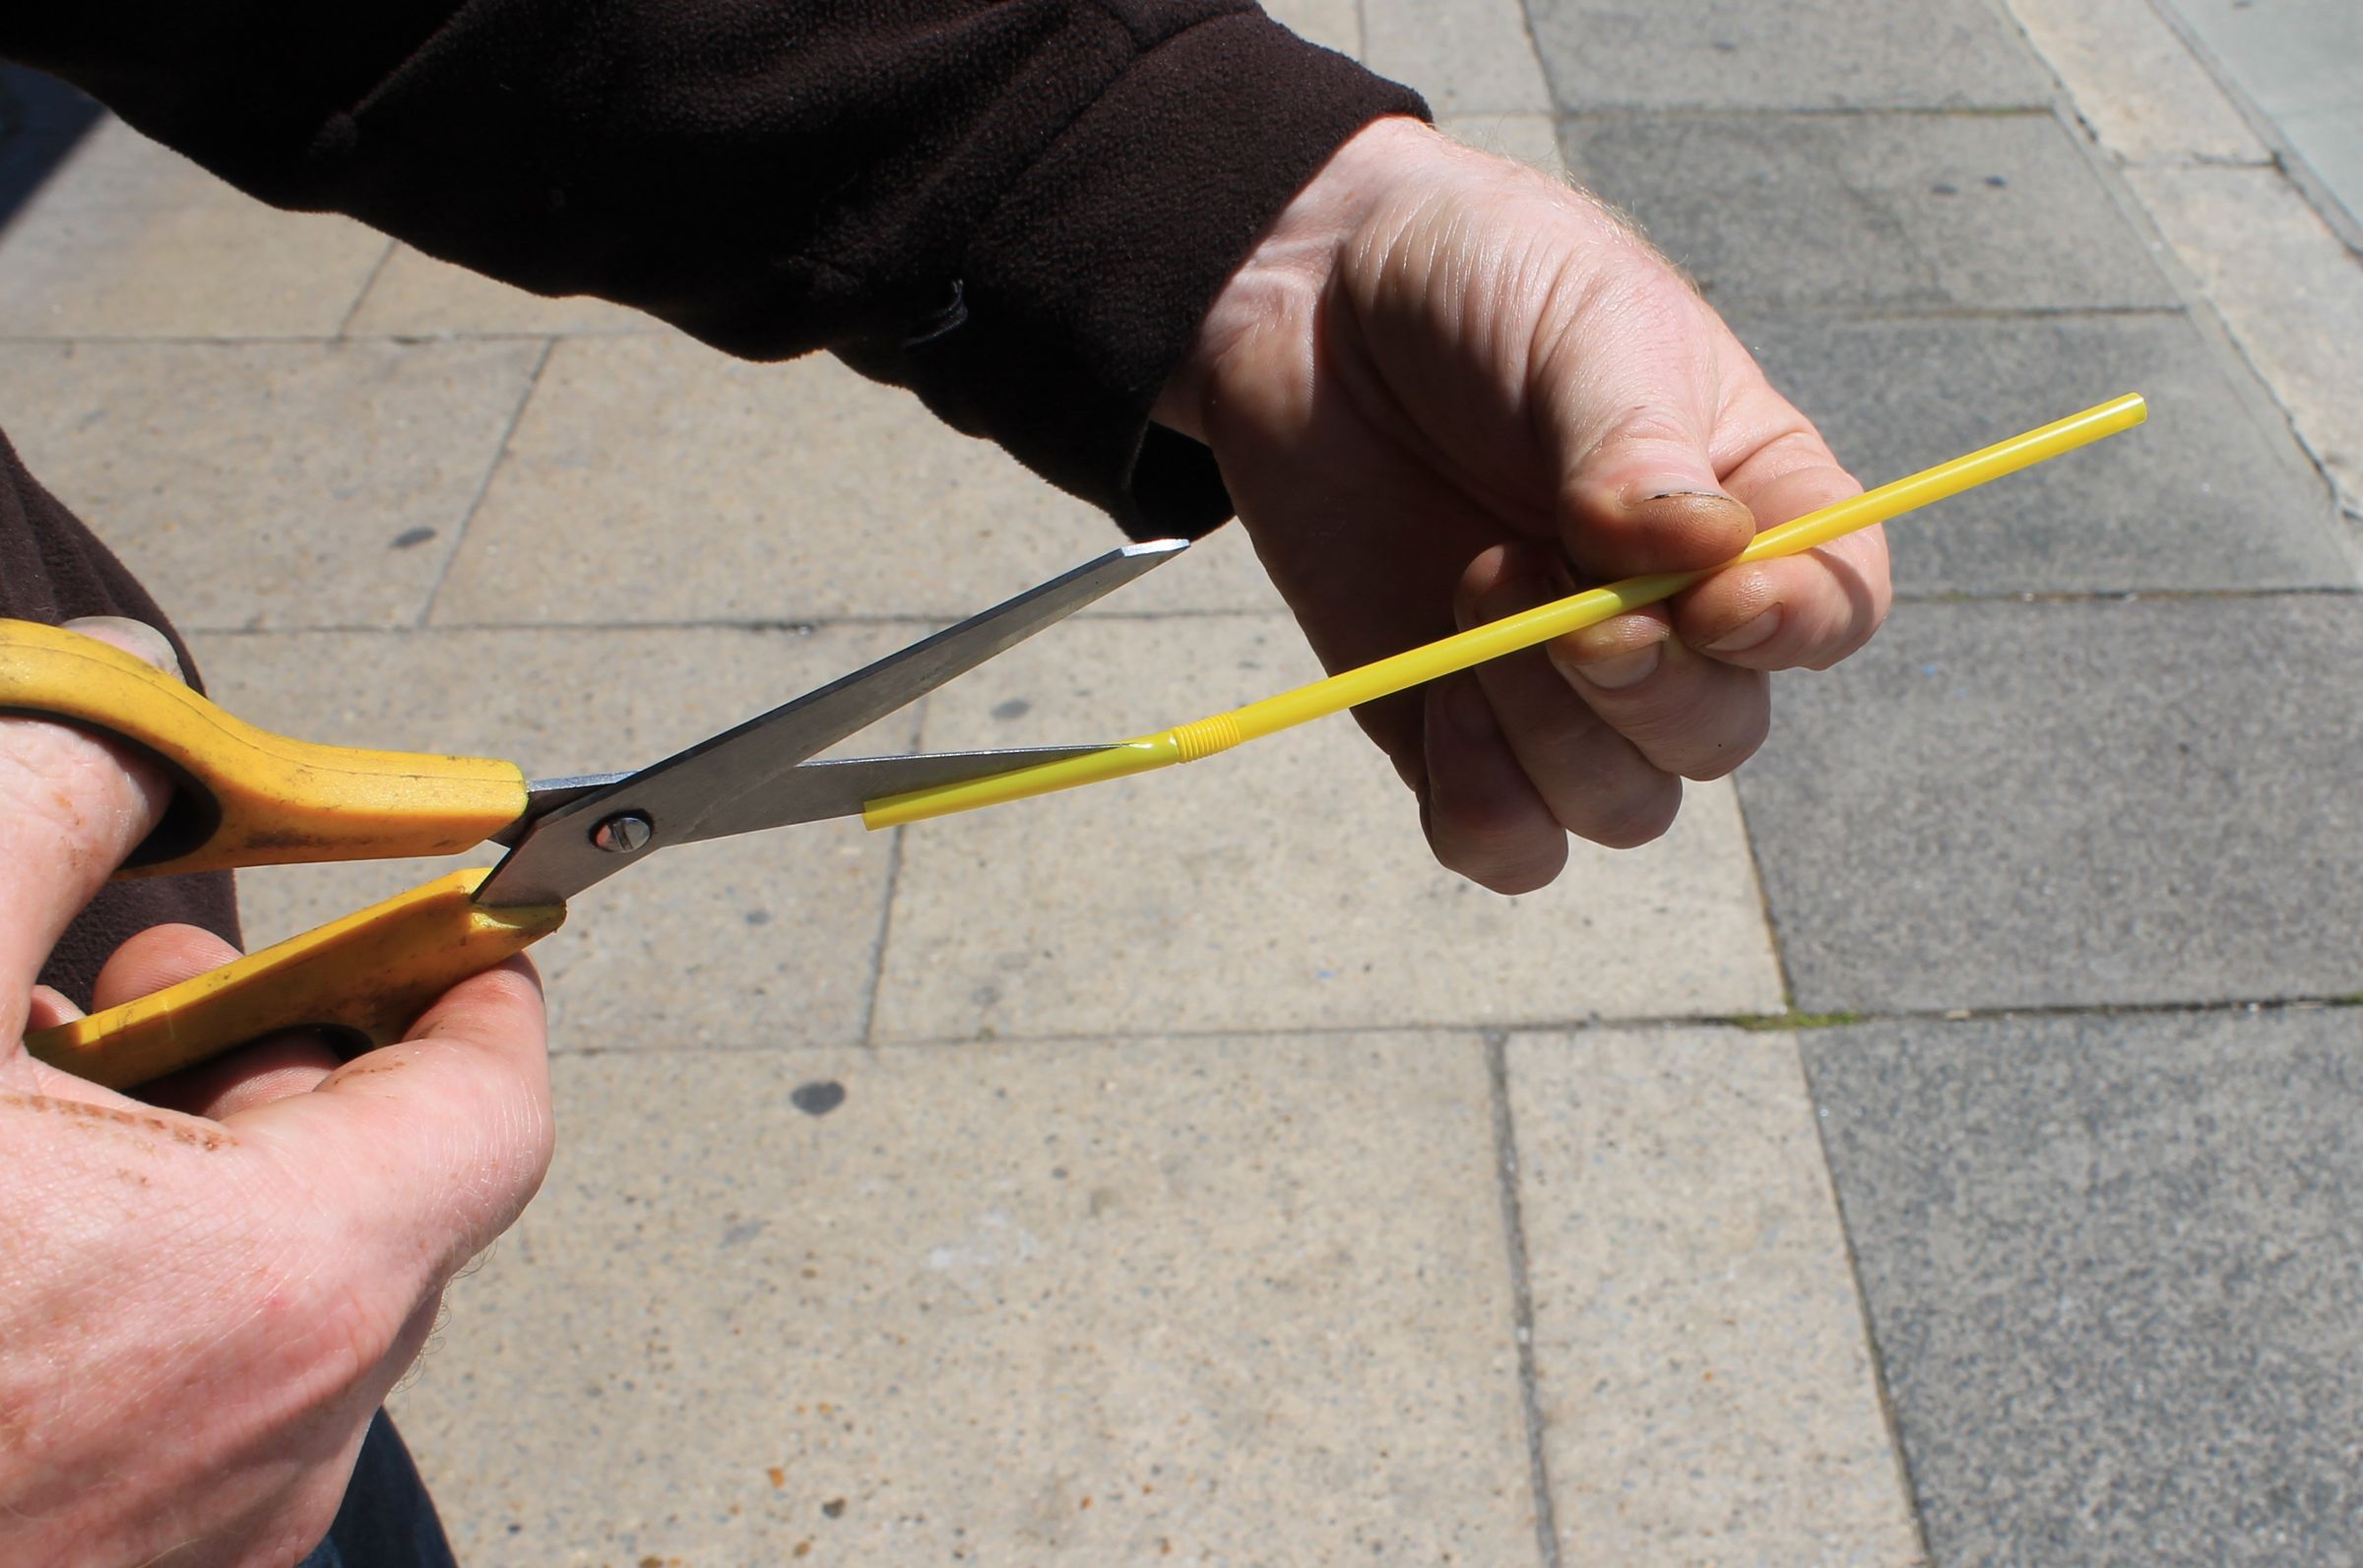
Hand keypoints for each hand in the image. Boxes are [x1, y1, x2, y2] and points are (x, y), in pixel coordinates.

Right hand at [1, 621, 553, 1567]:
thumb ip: (42, 820)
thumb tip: (119, 714)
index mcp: (276, 1282)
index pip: (495, 1101)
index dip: (461, 973)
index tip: (425, 908)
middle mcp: (278, 1428)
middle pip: (378, 1185)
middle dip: (272, 1046)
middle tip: (146, 978)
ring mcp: (196, 1522)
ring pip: (266, 1289)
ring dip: (182, 1163)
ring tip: (31, 1088)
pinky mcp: (114, 1562)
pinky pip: (183, 1386)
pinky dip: (128, 1281)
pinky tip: (5, 1217)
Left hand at [1156, 117, 1889, 891]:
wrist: (1315, 302)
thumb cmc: (1483, 287)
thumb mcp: (1583, 329)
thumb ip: (1637, 450)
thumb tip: (1703, 558)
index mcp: (1752, 509)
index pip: (1834, 612)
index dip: (1795, 628)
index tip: (1717, 599)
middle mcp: (1677, 620)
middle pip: (1719, 733)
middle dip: (1643, 683)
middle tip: (1544, 579)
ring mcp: (1563, 689)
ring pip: (1622, 806)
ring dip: (1550, 732)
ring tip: (1476, 580)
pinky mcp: (1452, 732)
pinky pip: (1506, 844)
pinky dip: (1483, 802)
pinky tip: (1438, 696)